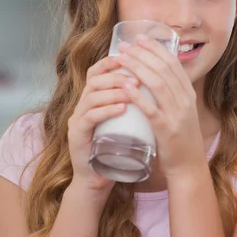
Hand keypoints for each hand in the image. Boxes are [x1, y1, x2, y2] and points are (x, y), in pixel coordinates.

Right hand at [67, 56, 137, 196]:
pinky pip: (89, 117)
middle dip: (117, 75)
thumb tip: (159, 82)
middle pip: (95, 79)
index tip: (133, 59)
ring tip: (134, 91)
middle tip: (137, 78)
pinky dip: (107, 111)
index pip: (98, 71)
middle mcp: (82, 105)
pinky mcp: (77, 135)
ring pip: (92, 96)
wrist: (100, 176)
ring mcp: (77, 119)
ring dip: (114, 91)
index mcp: (94, 98)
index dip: (113, 62)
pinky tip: (122, 109)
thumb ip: (135, 102)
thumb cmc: (118, 146)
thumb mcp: (128, 119)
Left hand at [117, 35, 205, 177]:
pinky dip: (138, 95)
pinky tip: (126, 86)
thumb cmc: (179, 139)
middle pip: (163, 69)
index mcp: (188, 94)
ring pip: (157, 84)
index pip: (173, 63)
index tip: (139, 38)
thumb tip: (153, 74)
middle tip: (124, 45)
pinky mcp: (167, 130)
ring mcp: (177, 115)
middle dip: (143, 54)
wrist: (188, 166)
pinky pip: (151, 109)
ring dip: (138, 68)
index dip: (155, 48)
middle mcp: (185, 101)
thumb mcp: (180, 111)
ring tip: (121, 59)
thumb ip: (170, 94)